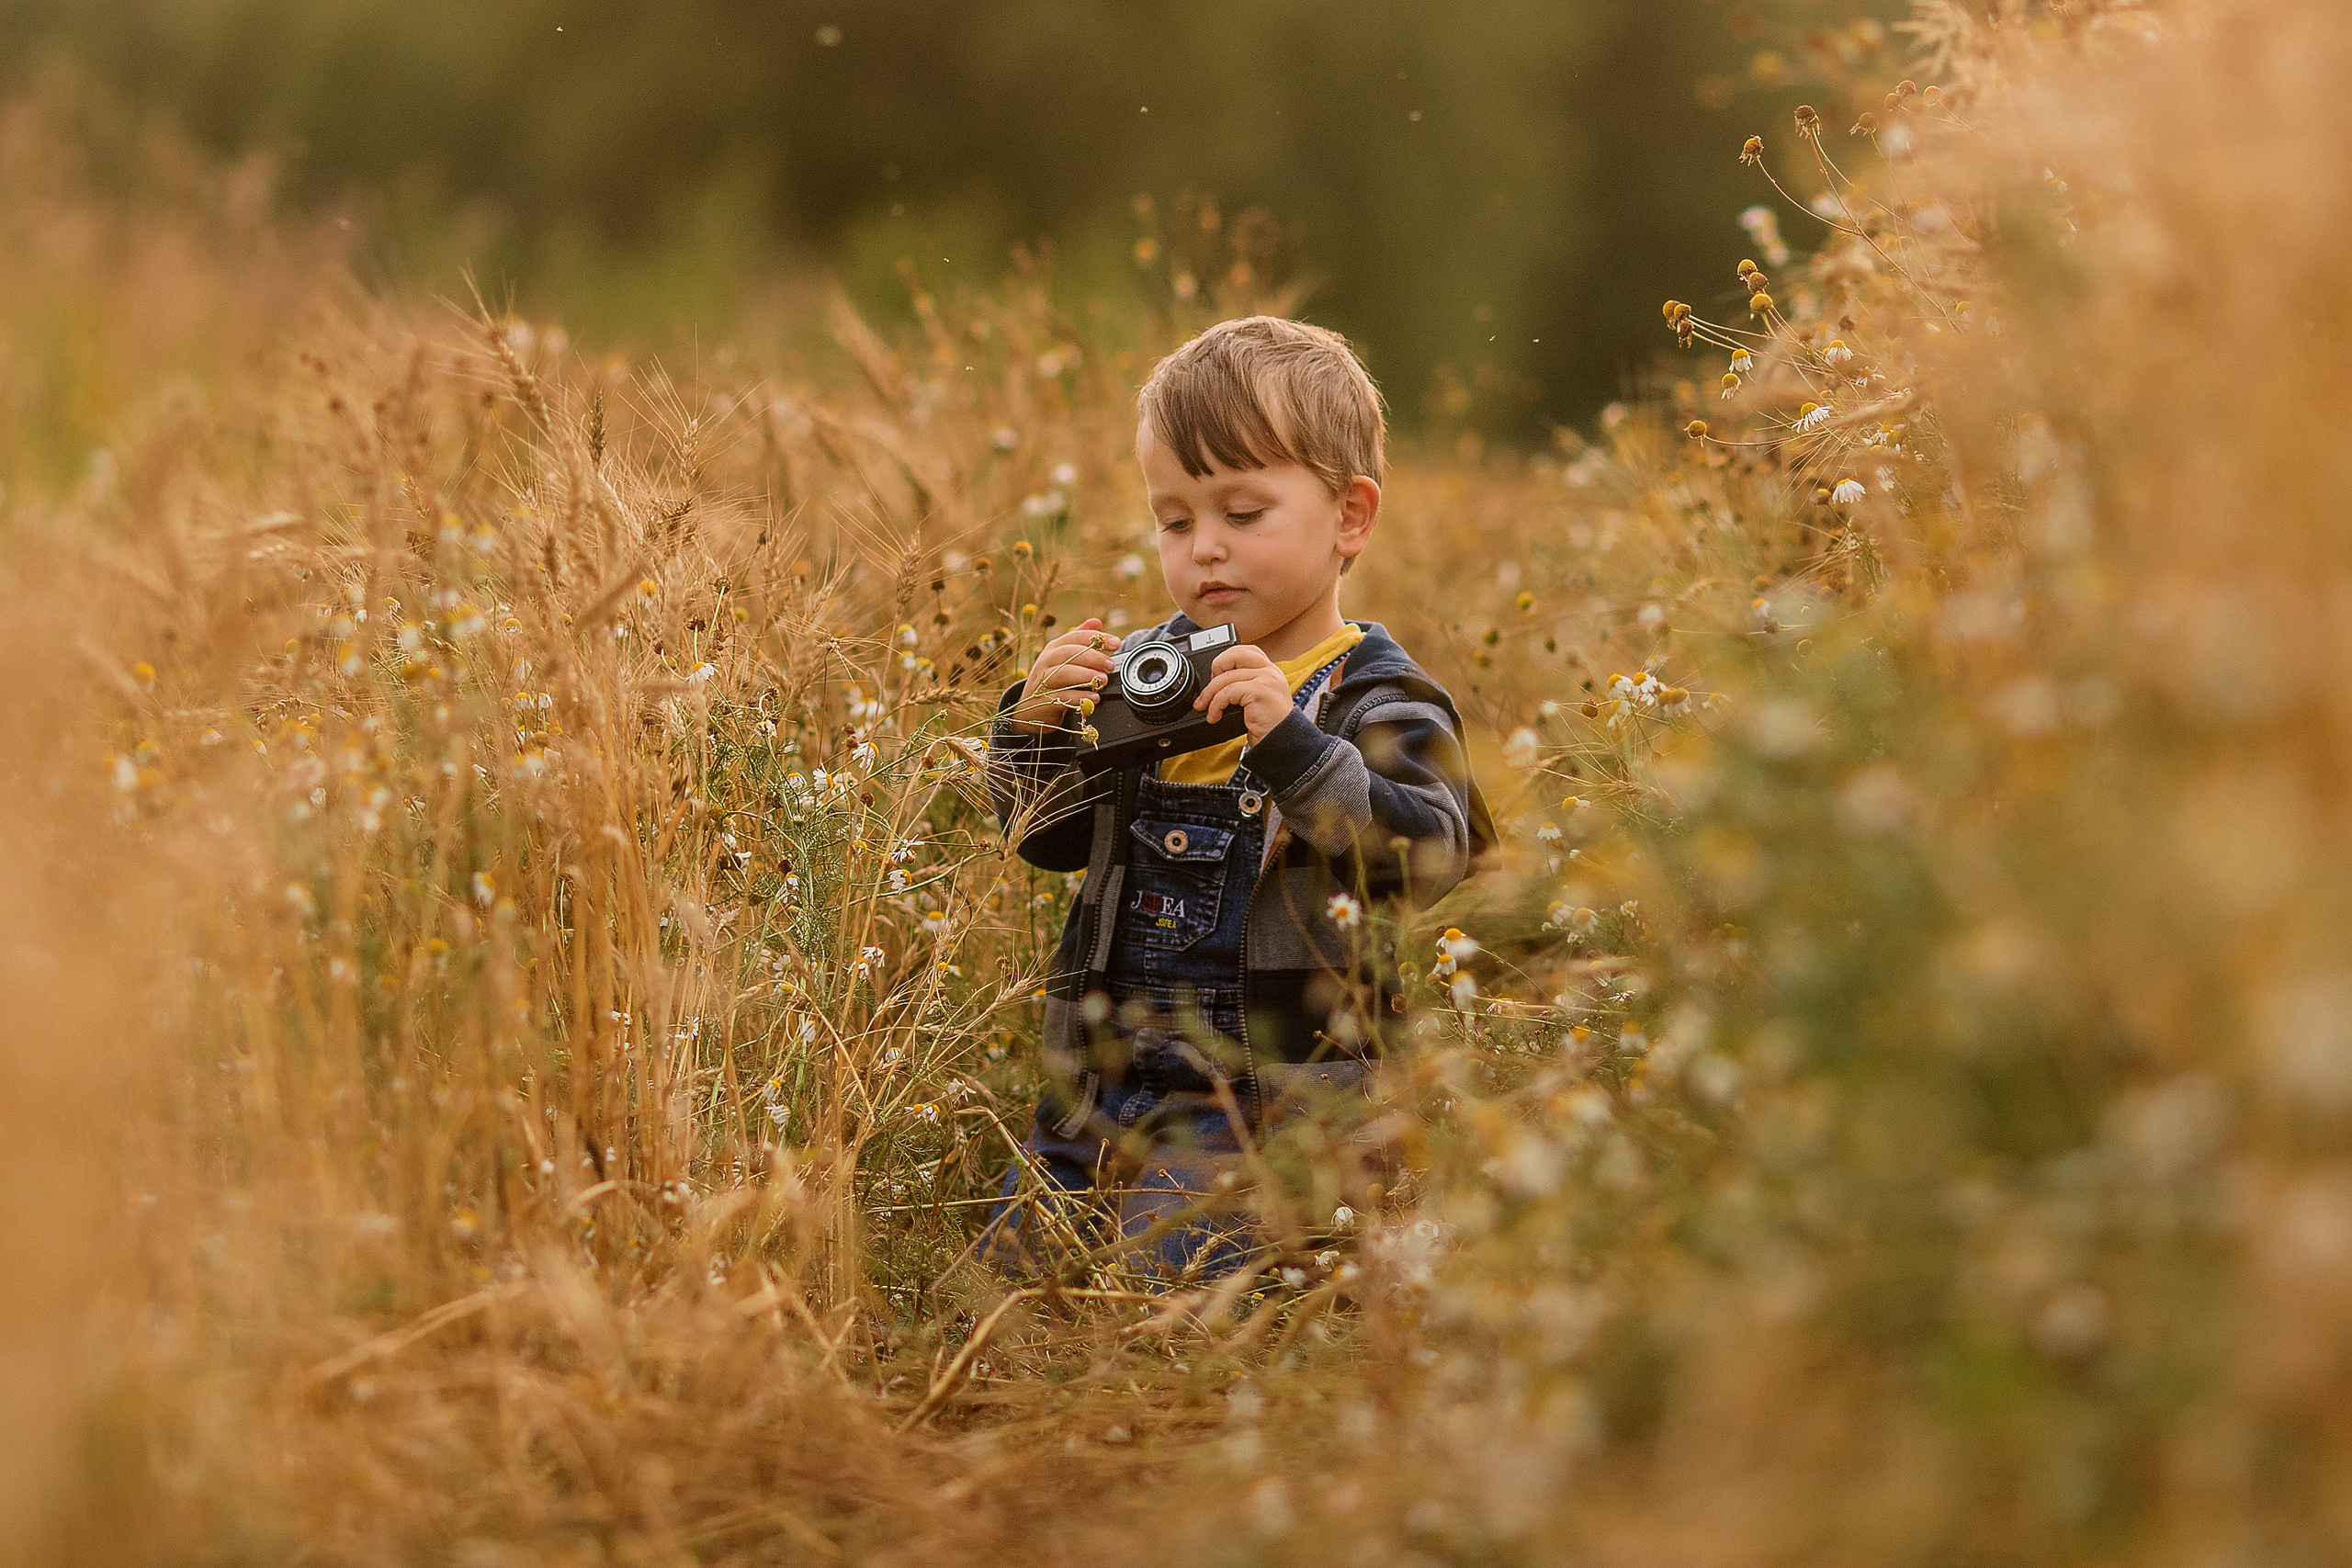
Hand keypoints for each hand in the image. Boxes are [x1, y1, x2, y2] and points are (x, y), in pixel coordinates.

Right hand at [1008, 618, 1120, 735]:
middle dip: (1093, 657)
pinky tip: (1094, 698)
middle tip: (1110, 665)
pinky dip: (1080, 696)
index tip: (1116, 643)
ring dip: (1086, 675)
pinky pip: (1062, 696)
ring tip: (1103, 680)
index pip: (1076, 636)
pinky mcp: (1043, 699)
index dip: (1097, 638)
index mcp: (1054, 647)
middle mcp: (1046, 660)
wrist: (1030, 709)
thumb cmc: (1053, 680)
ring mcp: (1042, 680)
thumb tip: (1097, 622)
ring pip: (1063, 672)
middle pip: (1069, 653)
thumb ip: (1080, 640)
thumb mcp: (1064, 657)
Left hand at [1196, 643, 1292, 741]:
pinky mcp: (1260, 691)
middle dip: (1216, 668)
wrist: (1281, 743)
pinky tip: (1215, 716)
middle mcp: (1270, 671)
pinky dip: (1215, 705)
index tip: (1216, 677)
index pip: (1245, 650)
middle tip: (1209, 688)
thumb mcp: (1255, 699)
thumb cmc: (1267, 726)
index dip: (1226, 659)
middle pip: (1235, 653)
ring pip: (1226, 677)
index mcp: (1270, 671)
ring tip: (1206, 708)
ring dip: (1209, 694)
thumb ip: (1243, 685)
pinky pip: (1228, 692)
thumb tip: (1215, 682)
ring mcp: (1267, 679)